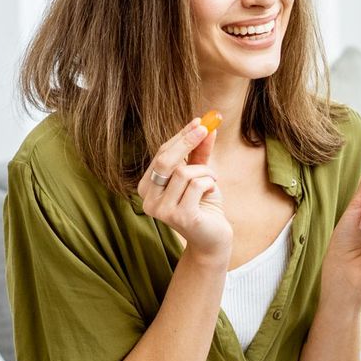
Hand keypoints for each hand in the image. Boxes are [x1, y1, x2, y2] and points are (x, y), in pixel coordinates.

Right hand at [137, 117, 231, 260]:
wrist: (212, 238)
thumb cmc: (204, 204)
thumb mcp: (200, 174)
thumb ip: (200, 152)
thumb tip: (207, 125)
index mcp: (147, 186)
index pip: (161, 154)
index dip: (181, 136)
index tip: (199, 122)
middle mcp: (148, 199)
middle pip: (164, 160)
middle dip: (187, 141)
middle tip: (206, 128)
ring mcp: (162, 210)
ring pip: (184, 172)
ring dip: (205, 171)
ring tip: (211, 180)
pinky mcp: (180, 217)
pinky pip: (196, 185)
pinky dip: (208, 183)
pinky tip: (210, 192)